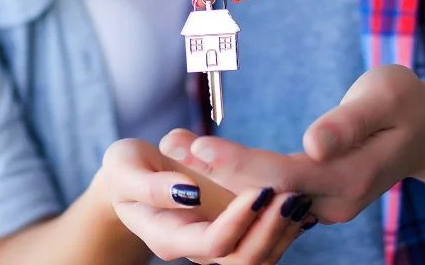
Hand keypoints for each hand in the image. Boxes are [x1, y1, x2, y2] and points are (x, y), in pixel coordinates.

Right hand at [100, 138, 311, 263]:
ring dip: (284, 233)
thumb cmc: (126, 170)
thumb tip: (188, 193)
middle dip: (271, 230)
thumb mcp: (125, 168)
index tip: (260, 189)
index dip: (239, 220)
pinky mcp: (232, 234)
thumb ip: (151, 185)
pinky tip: (298, 203)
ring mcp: (216, 245)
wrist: (131, 180)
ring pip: (260, 258)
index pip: (214, 241)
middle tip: (291, 196)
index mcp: (169, 236)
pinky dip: (285, 228)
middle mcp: (196, 249)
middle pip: (244, 260)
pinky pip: (265, 244)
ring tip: (299, 199)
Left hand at [160, 66, 424, 223]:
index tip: (200, 145)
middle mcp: (332, 204)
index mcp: (351, 179)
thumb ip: (349, 122)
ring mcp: (322, 208)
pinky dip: (231, 177)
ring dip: (214, 175)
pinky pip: (265, 196)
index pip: (283, 176)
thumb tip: (313, 144)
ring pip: (259, 198)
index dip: (240, 164)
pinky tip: (199, 156)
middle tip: (169, 140)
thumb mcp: (386, 96)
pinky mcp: (311, 202)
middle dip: (213, 169)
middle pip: (262, 193)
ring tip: (174, 143)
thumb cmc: (405, 102)